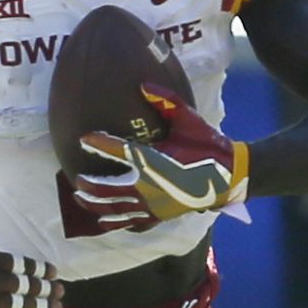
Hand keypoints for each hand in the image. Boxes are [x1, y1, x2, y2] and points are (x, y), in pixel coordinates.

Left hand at [75, 90, 247, 226]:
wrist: (230, 175)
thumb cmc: (208, 145)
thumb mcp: (189, 119)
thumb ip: (166, 101)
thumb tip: (142, 85)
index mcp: (153, 160)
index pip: (118, 151)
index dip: (98, 144)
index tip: (83, 138)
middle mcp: (148, 186)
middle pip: (108, 189)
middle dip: (89, 184)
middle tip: (77, 178)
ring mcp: (153, 204)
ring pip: (116, 209)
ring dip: (95, 204)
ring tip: (79, 198)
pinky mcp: (161, 215)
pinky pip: (133, 222)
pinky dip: (116, 222)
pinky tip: (105, 221)